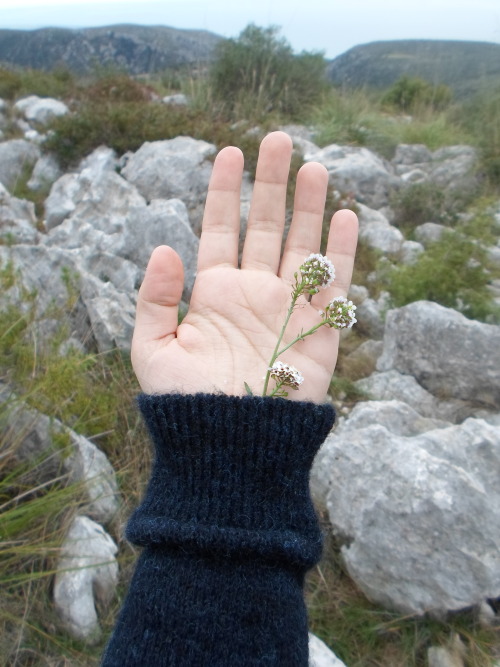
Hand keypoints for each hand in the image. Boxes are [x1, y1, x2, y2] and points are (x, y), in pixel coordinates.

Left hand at [131, 131, 357, 402]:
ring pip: (302, 246)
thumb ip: (154, 300)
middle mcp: (253, 294)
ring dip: (309, 208)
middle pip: (264, 227)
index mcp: (213, 294)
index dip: (223, 192)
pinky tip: (344, 216)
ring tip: (314, 166)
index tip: (228, 152)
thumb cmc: (185, 404)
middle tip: (278, 140)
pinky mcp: (319, 332)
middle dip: (271, 185)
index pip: (219, 229)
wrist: (228, 447)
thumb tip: (164, 247)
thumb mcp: (152, 351)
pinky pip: (335, 285)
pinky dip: (342, 252)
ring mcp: (287, 309)